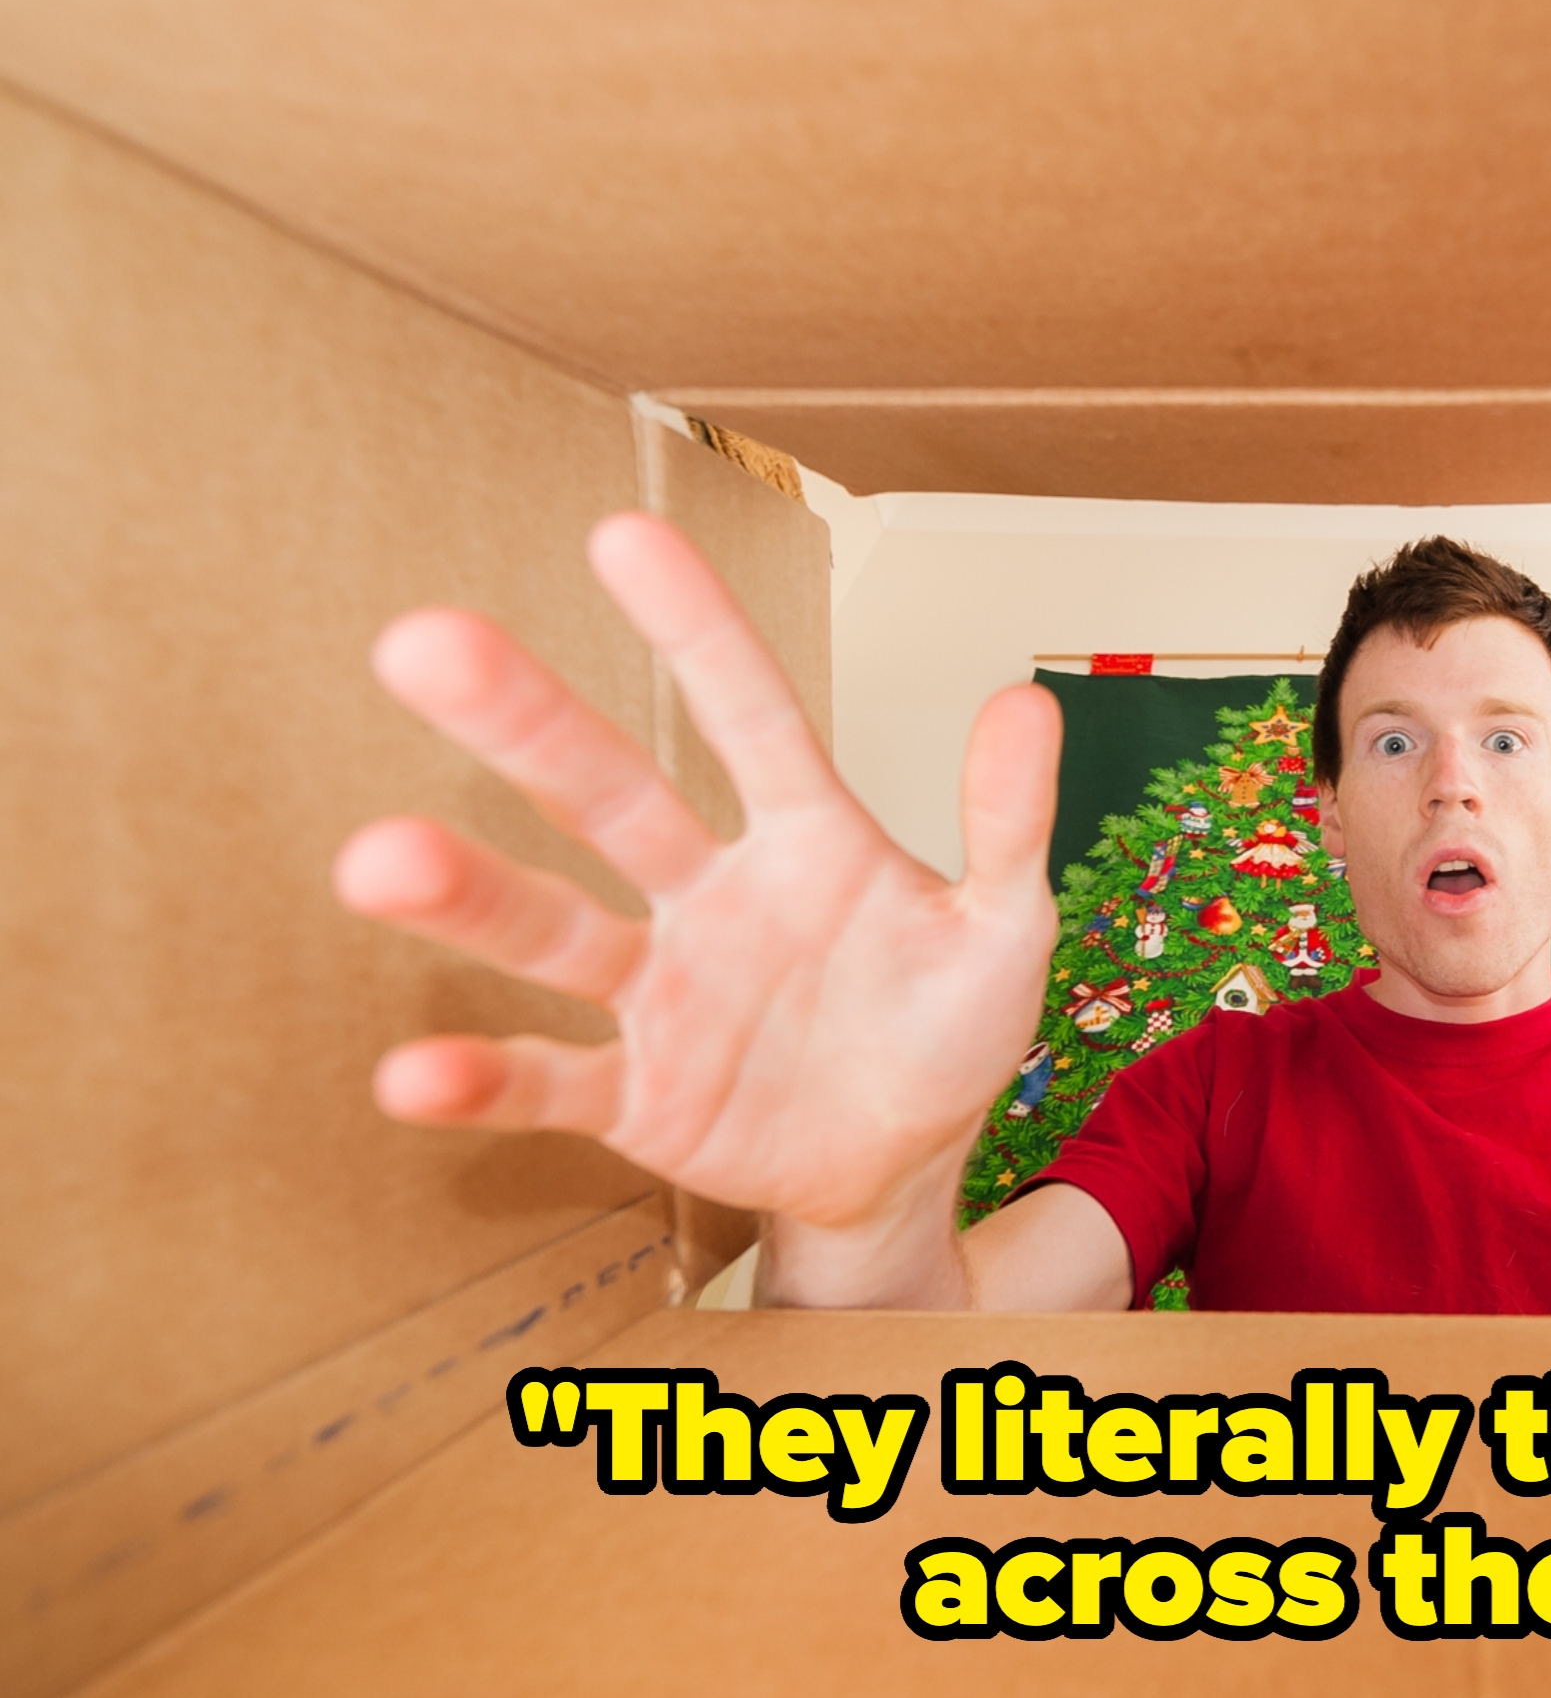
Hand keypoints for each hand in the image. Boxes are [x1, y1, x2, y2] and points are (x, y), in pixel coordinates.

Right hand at [332, 514, 1063, 1298]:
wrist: (908, 1163)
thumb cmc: (946, 1028)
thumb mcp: (1001, 926)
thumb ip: (1004, 823)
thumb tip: (1027, 700)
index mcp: (806, 839)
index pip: (748, 716)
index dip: (695, 633)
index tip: (622, 534)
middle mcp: (710, 896)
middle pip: (609, 794)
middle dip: (524, 723)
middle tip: (424, 640)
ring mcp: (663, 995)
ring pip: (554, 930)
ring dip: (467, 896)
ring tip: (375, 859)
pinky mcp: (636, 1097)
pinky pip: (549, 1081)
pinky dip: (482, 1080)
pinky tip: (409, 1070)